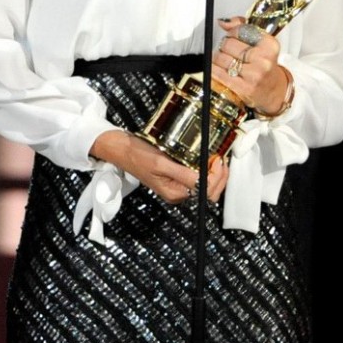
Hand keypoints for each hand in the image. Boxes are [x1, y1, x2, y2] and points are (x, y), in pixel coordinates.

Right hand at [92, 130, 229, 204]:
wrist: (121, 150)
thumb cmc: (137, 156)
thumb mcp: (160, 163)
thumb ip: (182, 174)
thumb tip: (202, 180)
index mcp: (174, 193)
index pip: (205, 192)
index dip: (217, 178)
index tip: (218, 160)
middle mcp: (177, 192)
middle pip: (209, 192)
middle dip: (220, 177)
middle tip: (221, 159)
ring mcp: (177, 185)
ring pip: (205, 185)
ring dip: (215, 173)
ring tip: (217, 158)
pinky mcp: (176, 177)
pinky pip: (197, 177)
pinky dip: (206, 170)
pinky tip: (208, 159)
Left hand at [216, 19, 289, 115]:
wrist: (272, 90)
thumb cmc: (264, 65)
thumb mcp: (260, 43)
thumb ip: (242, 27)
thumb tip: (223, 22)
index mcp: (269, 45)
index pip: (240, 30)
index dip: (232, 32)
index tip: (233, 37)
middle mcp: (263, 60)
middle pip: (227, 44)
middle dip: (224, 46)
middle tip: (228, 50)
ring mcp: (253, 75)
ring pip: (220, 58)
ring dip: (217, 58)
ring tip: (226, 61)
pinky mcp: (243, 88)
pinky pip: (217, 73)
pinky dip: (214, 69)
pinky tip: (220, 69)